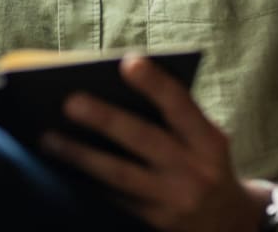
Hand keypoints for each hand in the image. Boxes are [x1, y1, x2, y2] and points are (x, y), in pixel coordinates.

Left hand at [40, 54, 266, 231]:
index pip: (181, 105)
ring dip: (81, 156)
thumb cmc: (202, 160)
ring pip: (120, 176)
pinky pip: (113, 201)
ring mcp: (172, 202)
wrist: (229, 224)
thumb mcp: (202, 137)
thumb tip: (112, 84)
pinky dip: (85, 183)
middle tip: (69, 101)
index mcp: (207, 140)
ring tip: (48, 137)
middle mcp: (193, 171)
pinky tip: (59, 168)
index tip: (128, 62)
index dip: (156, 84)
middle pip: (144, 141)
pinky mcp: (154, 224)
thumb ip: (171, 113)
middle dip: (105, 120)